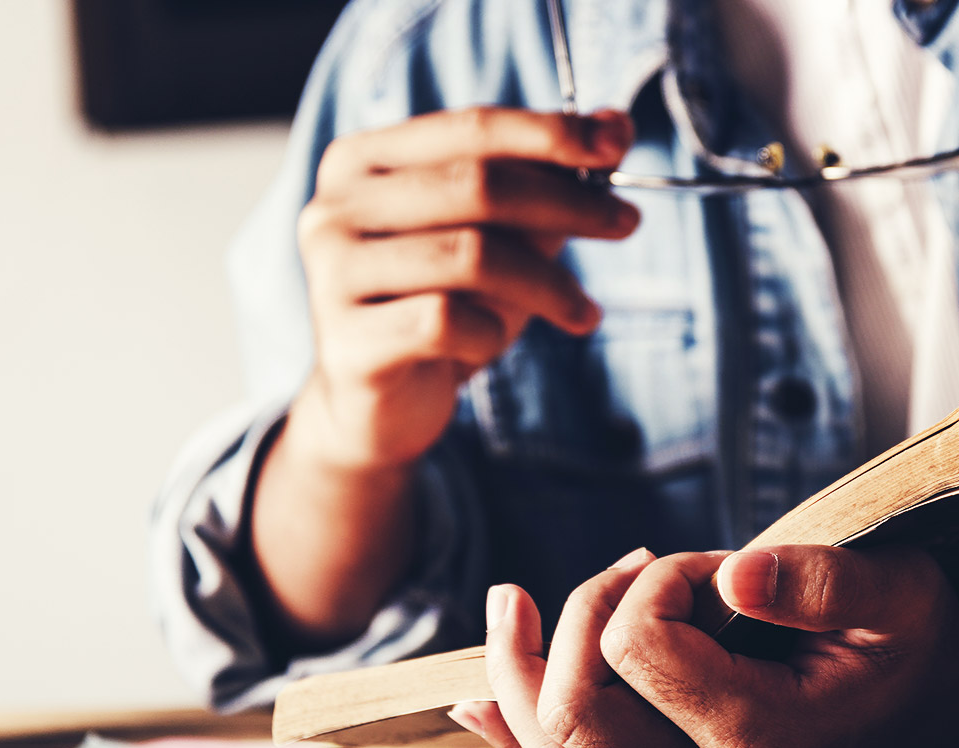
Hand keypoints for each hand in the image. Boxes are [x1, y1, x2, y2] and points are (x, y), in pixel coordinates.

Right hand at [247, 107, 638, 644]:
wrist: (377, 408)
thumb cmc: (440, 307)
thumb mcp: (498, 238)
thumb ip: (547, 182)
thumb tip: (617, 126)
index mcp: (363, 161)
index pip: (471, 127)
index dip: (549, 133)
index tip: (617, 146)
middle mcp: (335, 207)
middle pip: (477, 185)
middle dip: (566, 203)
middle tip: (626, 222)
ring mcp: (333, 274)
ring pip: (470, 256)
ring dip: (546, 283)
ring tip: (581, 310)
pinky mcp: (347, 341)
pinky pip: (446, 322)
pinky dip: (489, 333)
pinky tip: (493, 345)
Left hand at [451, 544, 958, 747]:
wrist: (944, 713)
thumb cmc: (918, 641)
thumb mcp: (899, 590)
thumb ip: (821, 582)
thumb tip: (735, 575)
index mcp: (771, 741)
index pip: (638, 653)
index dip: (655, 585)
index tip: (712, 562)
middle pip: (574, 718)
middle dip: (579, 620)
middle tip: (636, 566)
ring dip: (522, 673)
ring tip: (512, 603)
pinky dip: (516, 731)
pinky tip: (472, 700)